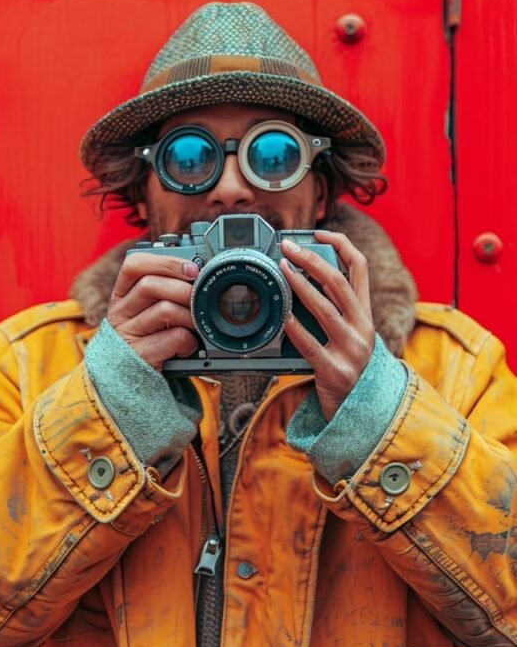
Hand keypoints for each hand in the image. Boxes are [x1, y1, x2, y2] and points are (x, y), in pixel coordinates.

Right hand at [107, 253, 199, 370]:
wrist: (126, 378)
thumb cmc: (146, 338)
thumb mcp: (147, 311)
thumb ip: (162, 291)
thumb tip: (197, 272)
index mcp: (121, 294)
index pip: (134, 265)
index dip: (165, 262)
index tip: (191, 268)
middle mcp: (120, 312)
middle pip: (150, 285)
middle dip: (183, 289)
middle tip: (198, 297)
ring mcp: (127, 334)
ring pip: (165, 310)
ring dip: (189, 316)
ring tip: (194, 324)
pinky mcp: (140, 355)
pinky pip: (174, 337)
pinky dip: (188, 341)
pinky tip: (188, 346)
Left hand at [279, 230, 374, 420]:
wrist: (361, 414)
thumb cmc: (346, 367)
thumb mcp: (349, 335)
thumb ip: (334, 309)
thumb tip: (302, 278)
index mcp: (365, 314)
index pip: (359, 268)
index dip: (340, 245)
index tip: (318, 232)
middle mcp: (363, 328)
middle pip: (339, 282)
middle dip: (312, 259)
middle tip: (288, 246)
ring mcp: (351, 350)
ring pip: (326, 309)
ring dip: (301, 285)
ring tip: (283, 270)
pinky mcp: (335, 371)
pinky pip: (310, 345)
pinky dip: (294, 327)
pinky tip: (281, 315)